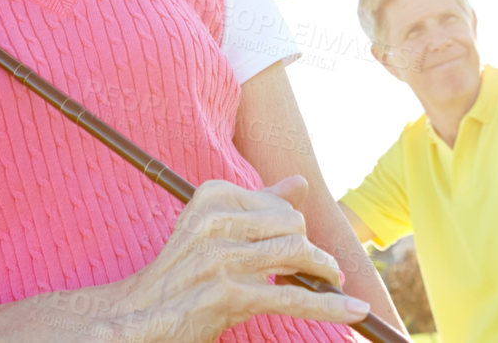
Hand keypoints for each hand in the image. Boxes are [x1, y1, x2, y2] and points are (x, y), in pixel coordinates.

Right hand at [114, 175, 371, 341]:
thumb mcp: (214, 230)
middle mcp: (214, 219)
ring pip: (296, 254)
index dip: (297, 229)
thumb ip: (258, 205)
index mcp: (211, 196)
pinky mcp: (229, 295)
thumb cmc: (183, 272)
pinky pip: (292, 297)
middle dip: (312, 251)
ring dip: (324, 272)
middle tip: (323, 271)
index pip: (279, 206)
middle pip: (292, 226)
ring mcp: (220, 257)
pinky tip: (355, 309)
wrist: (142, 314)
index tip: (304, 247)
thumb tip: (300, 183)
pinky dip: (330, 305)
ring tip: (335, 284)